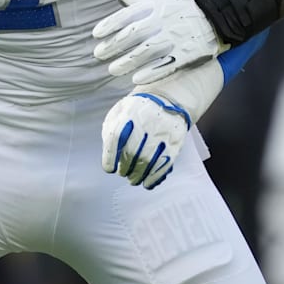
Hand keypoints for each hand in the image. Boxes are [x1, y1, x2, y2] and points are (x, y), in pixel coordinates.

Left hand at [91, 0, 224, 84]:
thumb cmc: (184, 7)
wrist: (218, 17)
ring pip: (147, 52)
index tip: (96, 35)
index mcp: (157, 6)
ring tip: (113, 69)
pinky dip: (150, 73)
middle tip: (99, 54)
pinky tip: (136, 79)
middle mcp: (164, 21)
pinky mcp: (186, 54)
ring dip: (128, 62)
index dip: (110, 25)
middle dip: (114, 45)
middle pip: (134, 34)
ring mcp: (176, 38)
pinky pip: (166, 65)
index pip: (129, 15)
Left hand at [102, 59, 222, 188]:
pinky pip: (163, 165)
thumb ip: (111, 129)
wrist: (168, 99)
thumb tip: (109, 154)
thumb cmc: (139, 109)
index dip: (110, 158)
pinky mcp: (174, 143)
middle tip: (124, 172)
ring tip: (133, 179)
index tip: (109, 168)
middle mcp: (145, 125)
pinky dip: (155, 178)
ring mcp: (161, 135)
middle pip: (130, 155)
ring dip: (138, 176)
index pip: (115, 139)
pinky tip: (148, 183)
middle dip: (125, 169)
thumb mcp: (120, 111)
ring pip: (146, 163)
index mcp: (128, 114)